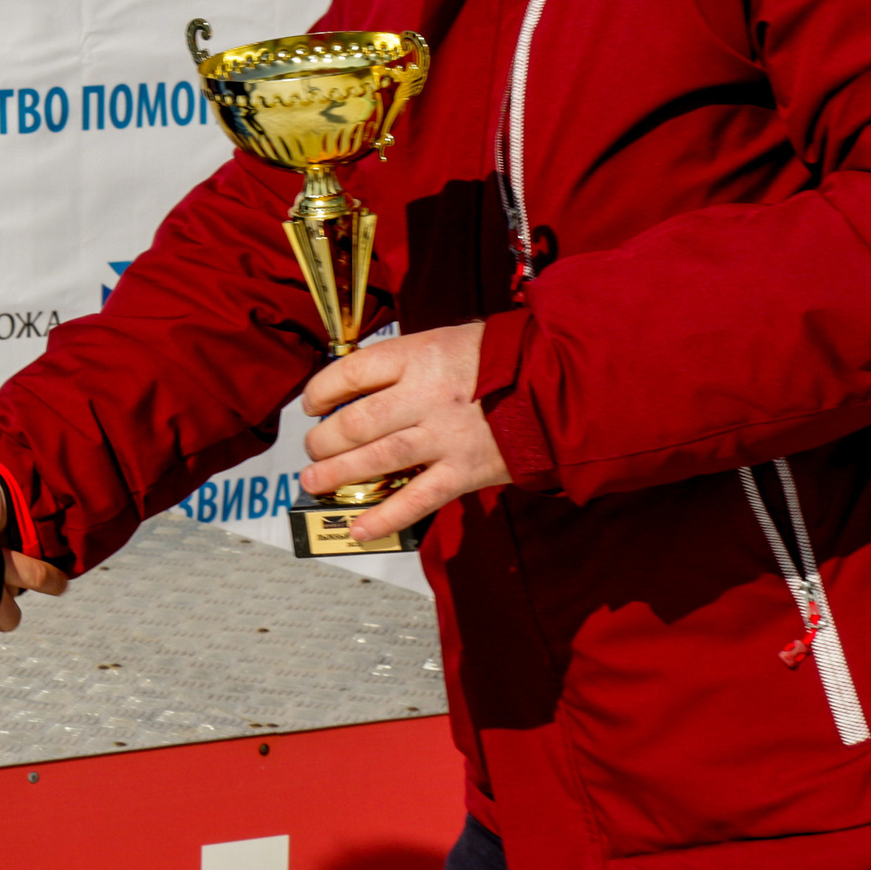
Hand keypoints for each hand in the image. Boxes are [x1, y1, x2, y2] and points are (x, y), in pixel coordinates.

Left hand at [300, 324, 511, 543]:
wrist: (559, 384)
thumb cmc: (500, 359)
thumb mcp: (446, 341)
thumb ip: (404, 363)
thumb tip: (358, 385)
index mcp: (417, 356)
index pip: (350, 373)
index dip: (321, 391)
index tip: (311, 404)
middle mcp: (425, 396)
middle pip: (356, 422)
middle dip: (324, 440)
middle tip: (312, 449)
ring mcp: (444, 436)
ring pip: (376, 459)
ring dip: (338, 474)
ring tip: (313, 482)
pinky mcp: (465, 471)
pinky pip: (417, 499)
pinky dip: (385, 517)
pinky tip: (359, 528)